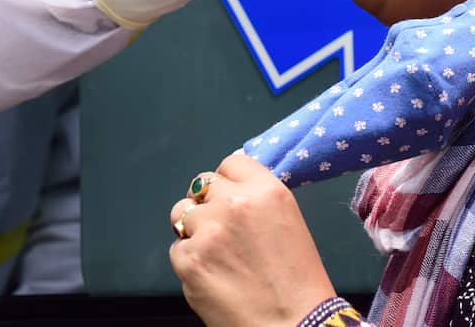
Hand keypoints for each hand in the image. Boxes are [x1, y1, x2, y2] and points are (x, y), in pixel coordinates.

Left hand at [170, 153, 335, 326]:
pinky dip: (189, 261)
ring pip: (182, 214)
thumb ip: (257, 199)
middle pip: (202, 185)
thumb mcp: (288, 220)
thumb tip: (229, 190)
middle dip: (208, 204)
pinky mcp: (188, 260)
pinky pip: (177, 249)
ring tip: (216, 254)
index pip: (230, 163)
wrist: (292, 323)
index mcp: (266, 190)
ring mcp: (207, 231)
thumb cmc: (298, 280)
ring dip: (194, 230)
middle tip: (221, 230)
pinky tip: (212, 276)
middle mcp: (234, 203)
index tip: (230, 197)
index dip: (228, 181)